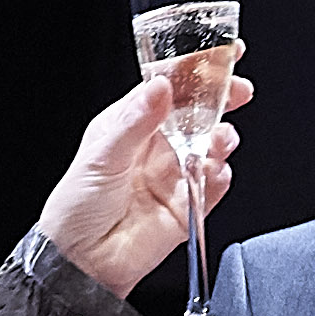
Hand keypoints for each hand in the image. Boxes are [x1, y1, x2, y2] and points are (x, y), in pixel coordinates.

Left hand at [37, 68, 254, 296]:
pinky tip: (213, 173)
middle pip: (195, 114)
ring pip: (208, 148)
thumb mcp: (101, 154)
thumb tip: (161, 86)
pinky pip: (211, 188)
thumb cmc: (76, 207)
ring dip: (221, 140)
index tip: (222, 53)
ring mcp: (170, 176)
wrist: (80, 262)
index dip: (194, 69)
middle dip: (220, 101)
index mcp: (129, 125)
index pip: (167, 88)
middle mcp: (153, 148)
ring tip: (221, 140)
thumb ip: (136, 121)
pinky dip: (218, 178)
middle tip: (238, 92)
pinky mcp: (185, 208)